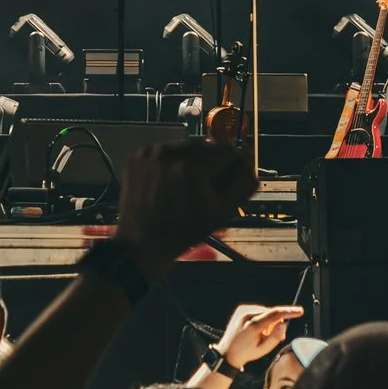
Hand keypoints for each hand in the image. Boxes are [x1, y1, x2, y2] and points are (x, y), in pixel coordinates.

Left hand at [116, 141, 255, 276]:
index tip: (226, 180)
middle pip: (206, 145)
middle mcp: (169, 154)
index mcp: (192, 167)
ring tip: (184, 186)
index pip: (227, 150)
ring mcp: (151, 153)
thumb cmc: (183, 231)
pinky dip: (171, 162)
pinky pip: (165, 150)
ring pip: (185, 145)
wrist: (143, 242)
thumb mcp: (222, 213)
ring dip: (191, 160)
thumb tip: (249, 160)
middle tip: (203, 187)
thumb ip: (242, 184)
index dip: (231, 166)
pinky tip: (169, 182)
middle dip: (210, 163)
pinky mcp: (138, 156)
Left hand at [214, 302, 306, 367]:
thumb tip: (283, 324)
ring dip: (268, 322)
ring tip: (260, 335)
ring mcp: (243, 311)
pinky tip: (255, 330)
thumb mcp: (264, 349)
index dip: (289, 312)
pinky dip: (261, 319)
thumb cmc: (246, 352)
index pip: (276, 314)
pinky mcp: (241, 309)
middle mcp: (247, 315)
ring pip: (266, 312)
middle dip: (276, 323)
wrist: (228, 352)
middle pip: (272, 313)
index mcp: (253, 325)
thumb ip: (276, 337)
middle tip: (271, 337)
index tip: (299, 311)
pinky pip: (259, 312)